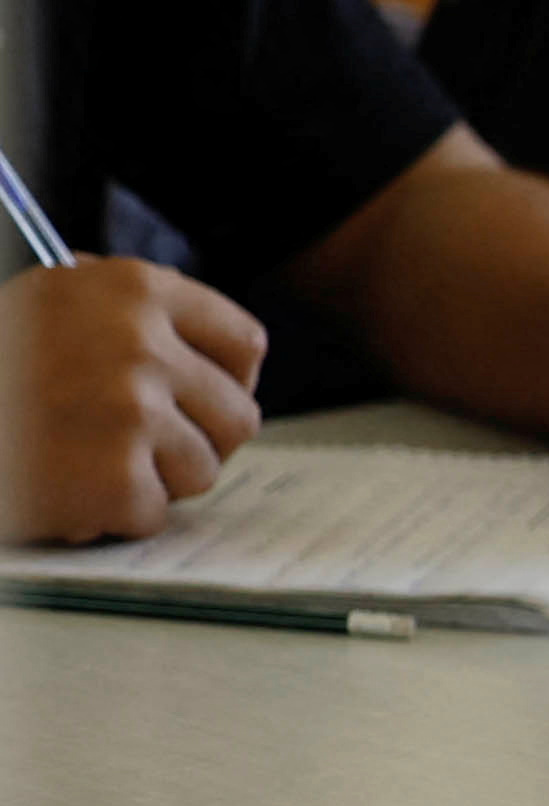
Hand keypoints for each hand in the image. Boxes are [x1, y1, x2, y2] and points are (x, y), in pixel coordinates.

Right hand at [3, 258, 270, 539]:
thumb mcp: (47, 304)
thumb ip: (123, 312)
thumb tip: (209, 344)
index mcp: (133, 289)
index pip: (243, 344)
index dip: (224, 382)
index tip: (199, 399)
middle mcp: (140, 343)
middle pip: (236, 417)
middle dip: (191, 440)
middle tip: (133, 446)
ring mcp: (131, 412)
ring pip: (202, 470)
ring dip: (150, 479)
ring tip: (84, 461)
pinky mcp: (114, 478)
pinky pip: (152, 513)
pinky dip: (110, 516)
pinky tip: (63, 490)